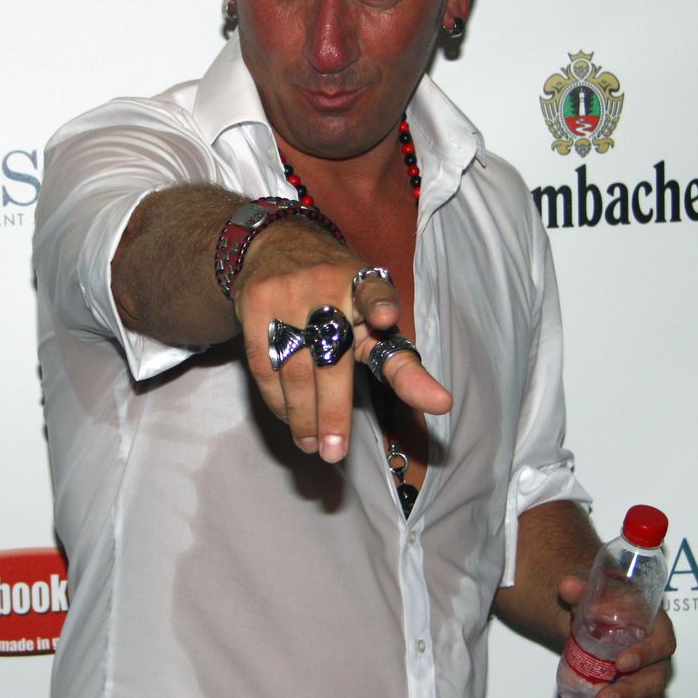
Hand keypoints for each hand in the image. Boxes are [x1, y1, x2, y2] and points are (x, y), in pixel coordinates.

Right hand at [235, 223, 450, 462]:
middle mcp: (326, 284)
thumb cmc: (339, 295)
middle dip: (332, 409)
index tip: (385, 317)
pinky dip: (277, 398)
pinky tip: (289, 418)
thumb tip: (442, 405)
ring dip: (302, 414)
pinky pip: (264, 363)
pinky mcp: (256, 304)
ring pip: (295, 367)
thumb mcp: (373, 319)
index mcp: (363, 283)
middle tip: (335, 452)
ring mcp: (287, 293)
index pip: (375, 291)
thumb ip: (403, 365)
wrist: (276, 244)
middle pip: (330, 355)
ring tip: (312, 445)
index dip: (380, 303)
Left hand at [559, 576, 674, 697]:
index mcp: (657, 629)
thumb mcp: (595, 593)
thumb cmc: (606, 605)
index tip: (621, 663)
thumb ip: (581, 589)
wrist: (601, 620)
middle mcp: (659, 660)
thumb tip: (567, 586)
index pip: (662, 644)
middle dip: (628, 694)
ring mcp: (649, 684)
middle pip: (654, 682)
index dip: (646, 655)